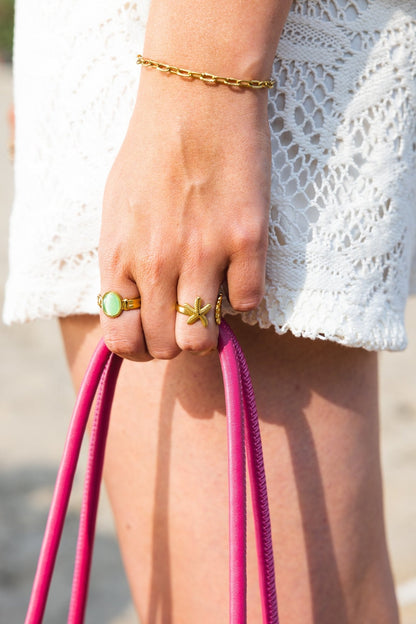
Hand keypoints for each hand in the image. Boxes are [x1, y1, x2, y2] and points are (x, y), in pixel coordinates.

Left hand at [99, 72, 270, 359]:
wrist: (196, 98)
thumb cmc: (151, 150)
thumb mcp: (115, 209)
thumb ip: (121, 260)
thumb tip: (135, 300)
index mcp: (119, 255)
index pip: (121, 337)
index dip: (138, 347)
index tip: (152, 336)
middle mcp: (156, 263)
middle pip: (164, 346)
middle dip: (175, 341)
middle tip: (186, 318)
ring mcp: (202, 254)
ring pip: (202, 339)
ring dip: (209, 333)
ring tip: (213, 306)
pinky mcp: (246, 241)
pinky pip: (247, 302)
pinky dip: (245, 295)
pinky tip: (240, 270)